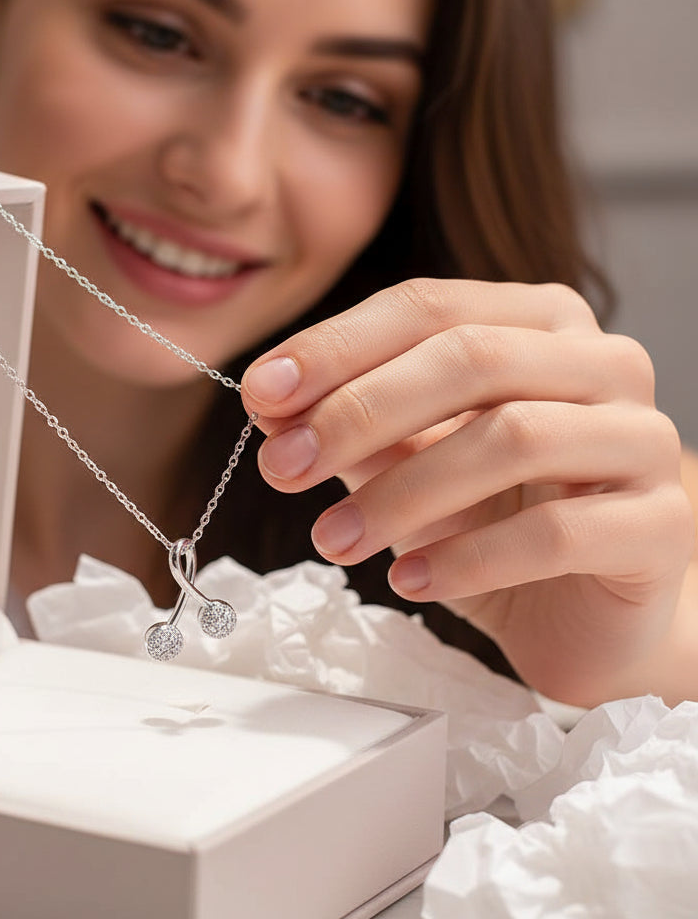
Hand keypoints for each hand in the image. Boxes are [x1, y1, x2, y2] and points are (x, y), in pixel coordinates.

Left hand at [241, 277, 695, 705]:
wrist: (579, 612)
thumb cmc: (489, 521)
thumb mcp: (405, 462)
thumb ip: (351, 426)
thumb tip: (269, 403)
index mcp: (540, 324)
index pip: (429, 307)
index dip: (336, 347)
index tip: (260, 395)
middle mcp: (604, 363)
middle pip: (471, 358)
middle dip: (360, 413)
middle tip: (282, 470)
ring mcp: (642, 441)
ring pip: (513, 438)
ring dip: (403, 494)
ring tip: (333, 540)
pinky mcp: (663, 526)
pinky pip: (558, 534)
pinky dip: (468, 558)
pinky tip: (410, 580)